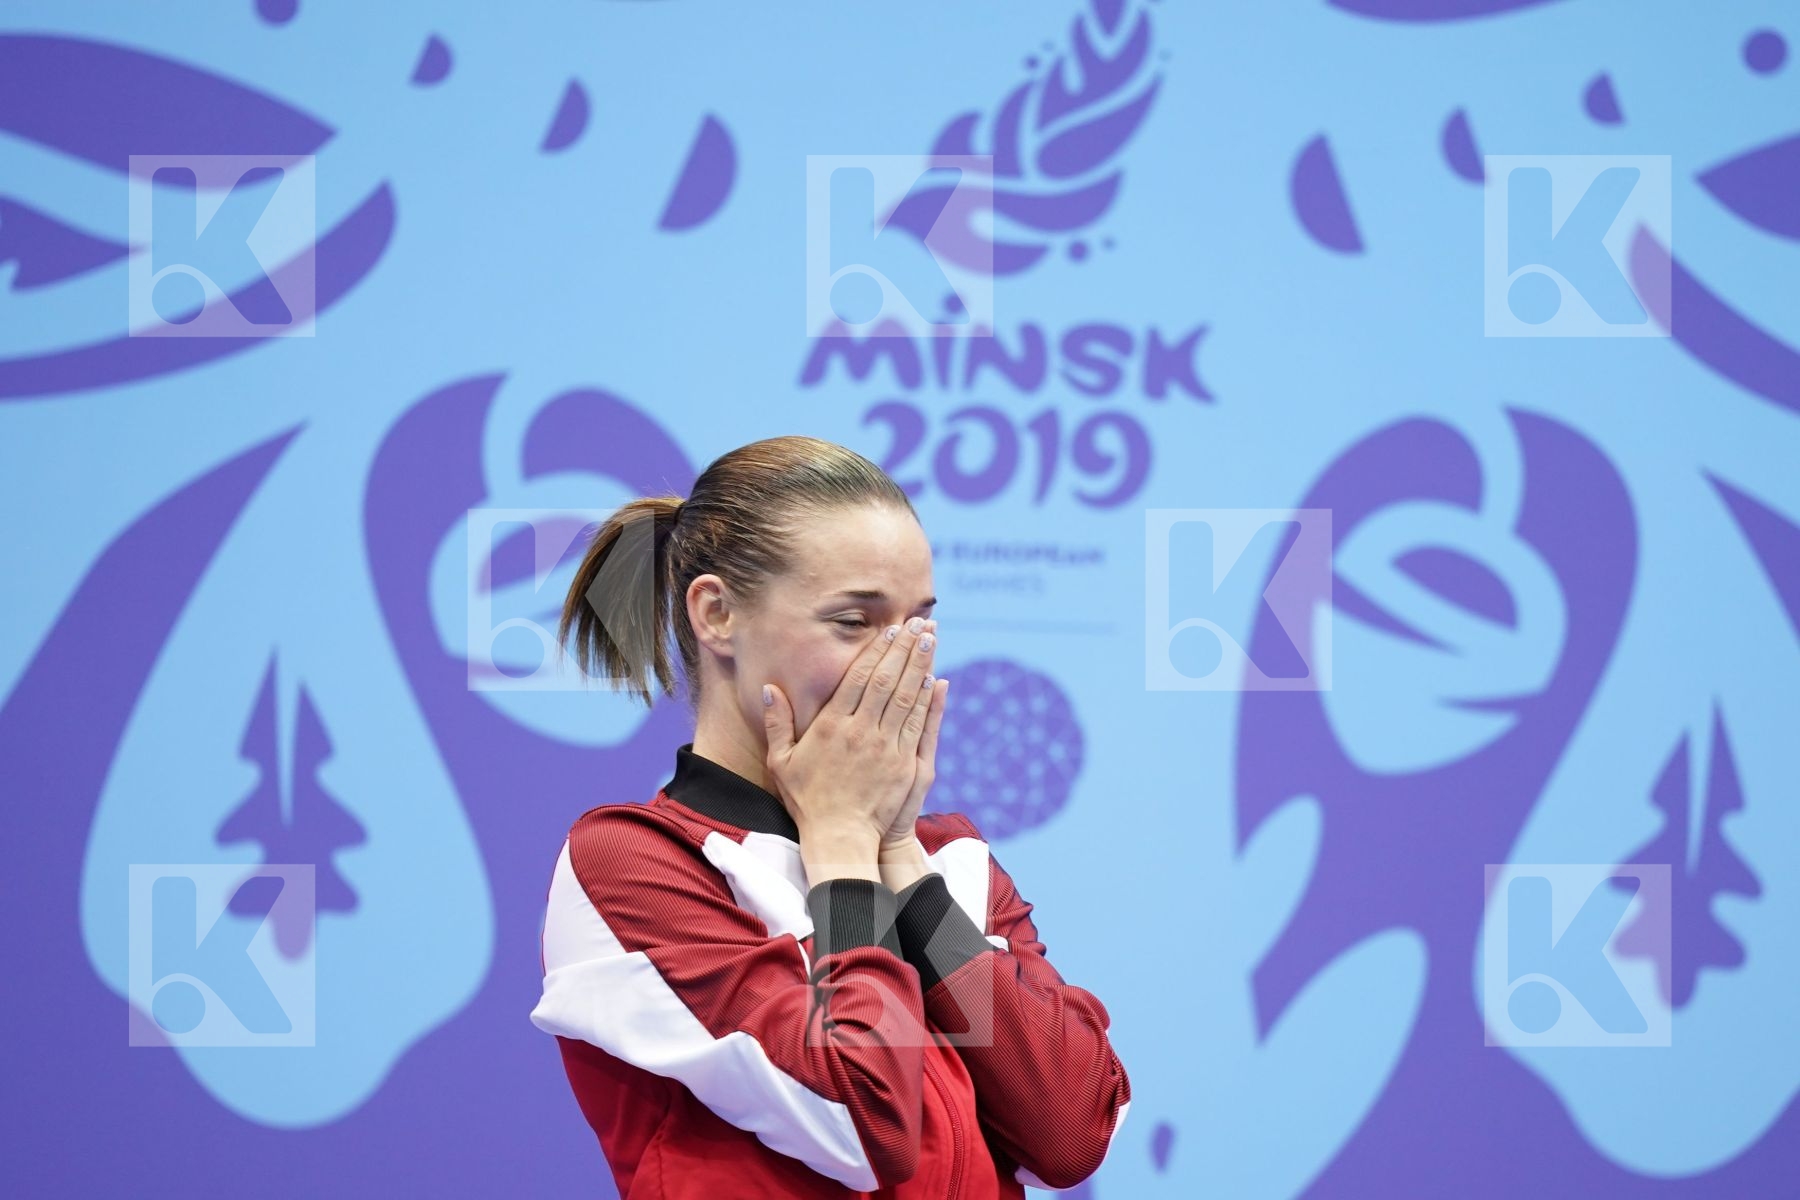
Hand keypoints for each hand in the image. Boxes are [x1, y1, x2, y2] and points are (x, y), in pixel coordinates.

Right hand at [762, 615, 946, 850]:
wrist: (840, 838)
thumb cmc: (807, 801)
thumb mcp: (782, 761)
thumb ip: (778, 722)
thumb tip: (770, 687)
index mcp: (831, 726)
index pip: (858, 677)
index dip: (876, 649)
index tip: (890, 628)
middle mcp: (861, 731)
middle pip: (887, 679)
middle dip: (904, 647)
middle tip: (919, 622)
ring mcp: (886, 747)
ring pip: (906, 696)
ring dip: (920, 664)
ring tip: (930, 637)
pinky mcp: (905, 765)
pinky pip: (918, 724)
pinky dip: (927, 699)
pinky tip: (934, 677)